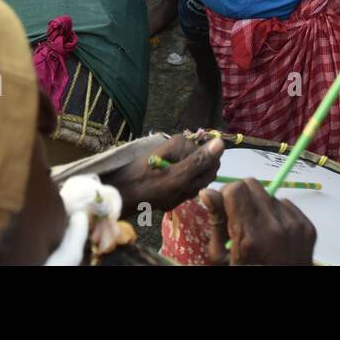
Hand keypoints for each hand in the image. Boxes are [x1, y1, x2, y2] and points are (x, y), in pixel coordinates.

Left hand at [107, 136, 223, 213]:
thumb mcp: (175, 179)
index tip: (184, 186)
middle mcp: (181, 147)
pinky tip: (162, 198)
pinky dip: (175, 194)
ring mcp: (174, 158)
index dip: (200, 180)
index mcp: (183, 143)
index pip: (212, 163)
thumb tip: (222, 142)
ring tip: (165, 196)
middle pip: (203, 172)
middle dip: (191, 187)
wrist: (118, 197)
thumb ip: (199, 162)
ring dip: (182, 193)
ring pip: (193, 181)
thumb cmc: (145, 188)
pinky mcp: (169, 168)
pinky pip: (182, 184)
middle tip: (173, 192)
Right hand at [201, 179, 316, 264]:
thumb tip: (207, 192)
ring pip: (270, 195)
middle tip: (240, 214)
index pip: (236, 189)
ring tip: (260, 229)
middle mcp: (273, 228)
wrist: (283, 292)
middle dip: (243, 195)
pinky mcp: (308, 227)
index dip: (227, 194)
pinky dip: (278, 214)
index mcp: (248, 237)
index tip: (226, 205)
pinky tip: (276, 234)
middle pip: (253, 184)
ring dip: (261, 206)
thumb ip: (217, 222)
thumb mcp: (223, 257)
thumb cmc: (247, 271)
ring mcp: (294, 227)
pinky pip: (288, 205)